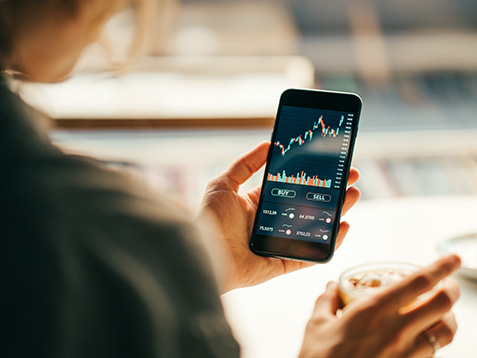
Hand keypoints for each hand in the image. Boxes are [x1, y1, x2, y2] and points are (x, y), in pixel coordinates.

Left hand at [197, 141, 360, 292]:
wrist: (203, 254)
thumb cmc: (209, 219)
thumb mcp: (224, 183)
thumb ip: (245, 164)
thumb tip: (268, 143)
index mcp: (259, 204)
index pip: (292, 187)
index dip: (311, 176)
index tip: (330, 163)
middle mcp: (272, 222)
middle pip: (309, 205)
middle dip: (332, 191)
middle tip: (350, 177)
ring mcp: (280, 243)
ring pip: (315, 227)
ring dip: (336, 211)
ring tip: (353, 195)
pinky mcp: (284, 263)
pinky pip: (311, 255)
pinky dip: (329, 243)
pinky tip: (343, 226)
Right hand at [300, 254, 460, 357]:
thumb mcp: (317, 325)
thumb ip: (326, 301)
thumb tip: (331, 287)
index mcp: (374, 310)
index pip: (419, 282)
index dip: (441, 266)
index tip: (452, 258)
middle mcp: (397, 330)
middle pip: (443, 303)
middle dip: (452, 288)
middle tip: (449, 283)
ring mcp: (408, 353)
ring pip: (447, 331)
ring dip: (449, 316)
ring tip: (443, 311)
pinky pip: (435, 351)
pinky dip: (437, 339)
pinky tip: (426, 337)